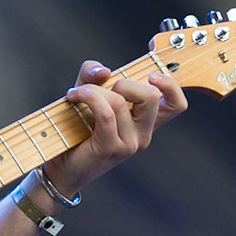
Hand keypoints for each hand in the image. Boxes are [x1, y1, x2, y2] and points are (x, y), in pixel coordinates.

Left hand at [41, 60, 186, 198]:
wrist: (58, 167)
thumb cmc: (75, 130)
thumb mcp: (87, 93)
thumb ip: (93, 74)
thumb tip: (105, 71)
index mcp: (146, 122)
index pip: (176, 105)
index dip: (170, 83)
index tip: (150, 68)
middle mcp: (143, 134)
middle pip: (152, 96)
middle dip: (124, 82)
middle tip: (102, 90)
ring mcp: (130, 143)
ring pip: (120, 101)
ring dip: (93, 90)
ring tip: (77, 93)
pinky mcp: (112, 148)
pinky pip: (106, 113)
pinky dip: (89, 97)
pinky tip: (74, 96)